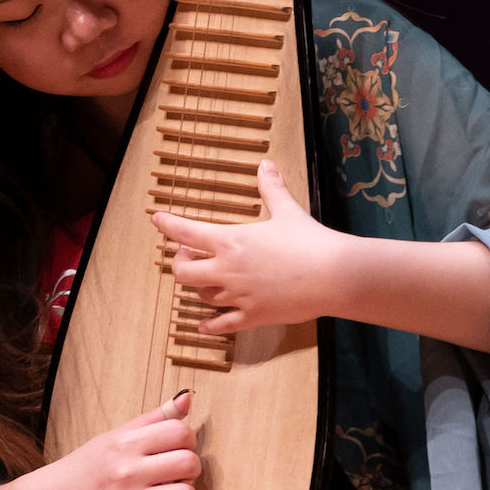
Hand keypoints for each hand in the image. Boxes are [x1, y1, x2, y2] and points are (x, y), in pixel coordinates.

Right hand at [26, 392, 199, 489]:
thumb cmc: (91, 465)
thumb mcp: (116, 435)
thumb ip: (154, 418)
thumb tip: (186, 399)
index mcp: (125, 443)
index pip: (180, 432)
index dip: (187, 439)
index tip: (179, 446)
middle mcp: (127, 471)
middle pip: (188, 463)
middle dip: (191, 466)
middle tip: (178, 470)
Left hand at [150, 159, 350, 333]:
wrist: (333, 276)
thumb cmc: (309, 240)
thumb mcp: (287, 210)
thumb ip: (271, 188)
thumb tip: (266, 164)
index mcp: (231, 241)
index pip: (187, 233)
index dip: (168, 225)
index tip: (156, 219)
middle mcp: (228, 270)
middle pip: (184, 272)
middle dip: (181, 263)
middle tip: (188, 256)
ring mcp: (239, 296)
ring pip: (202, 297)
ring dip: (198, 288)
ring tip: (204, 281)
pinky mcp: (253, 316)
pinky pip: (222, 325)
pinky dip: (209, 325)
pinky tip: (203, 325)